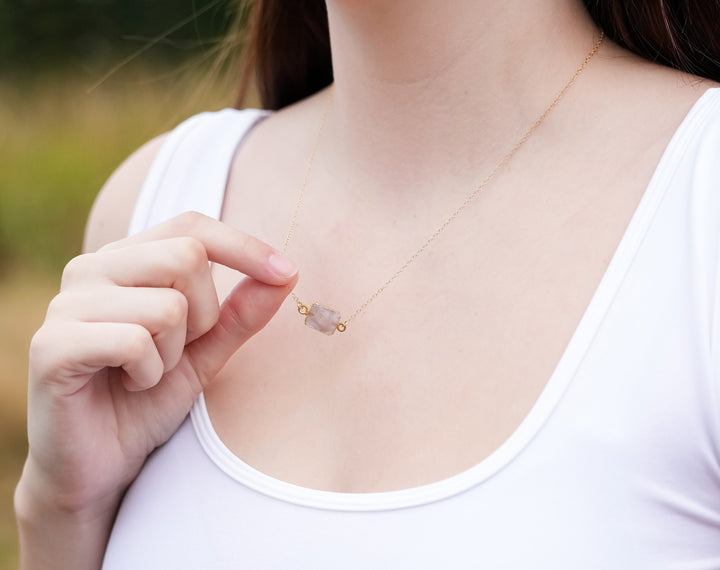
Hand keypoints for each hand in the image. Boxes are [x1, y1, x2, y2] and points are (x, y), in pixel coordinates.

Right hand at [18, 211, 297, 522]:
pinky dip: (148, 374)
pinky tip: (128, 386)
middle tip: (178, 352)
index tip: (286, 272)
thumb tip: (286, 274)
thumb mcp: (206, 353)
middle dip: (205, 316)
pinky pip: (135, 341)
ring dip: (174, 354)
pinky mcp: (52, 346)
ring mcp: (67, 304)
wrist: (100, 467)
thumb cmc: (147, 401)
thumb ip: (240, 314)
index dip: (243, 246)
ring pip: (167, 306)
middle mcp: (91, 269)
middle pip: (186, 257)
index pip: (192, 226)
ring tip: (145, 373)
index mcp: (125, 261)